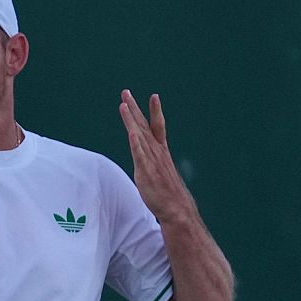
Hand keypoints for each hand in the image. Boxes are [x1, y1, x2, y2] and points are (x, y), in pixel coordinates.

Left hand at [119, 90, 197, 222]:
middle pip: (145, 125)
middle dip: (135, 108)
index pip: (157, 127)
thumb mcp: (159, 175)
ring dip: (131, 119)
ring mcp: (152, 160)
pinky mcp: (146, 171)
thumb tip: (149, 166)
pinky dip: (136, 142)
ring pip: (140, 135)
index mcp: (161, 152)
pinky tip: (131, 131)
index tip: (154, 96)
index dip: (155, 111)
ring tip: (124, 104)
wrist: (176, 208)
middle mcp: (157, 152)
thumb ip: (153, 166)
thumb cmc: (168, 194)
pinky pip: (140, 154)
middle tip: (126, 92)